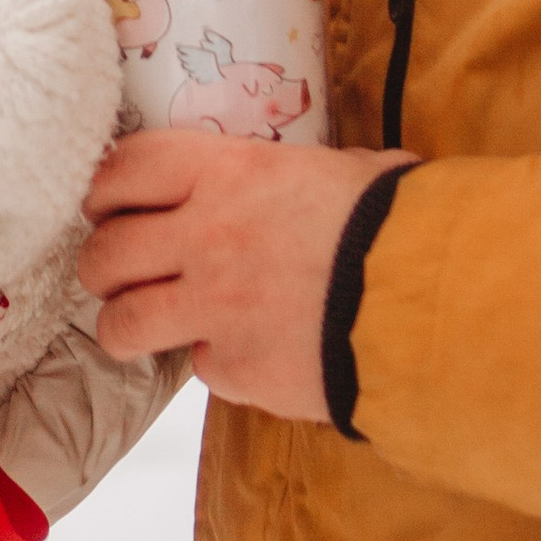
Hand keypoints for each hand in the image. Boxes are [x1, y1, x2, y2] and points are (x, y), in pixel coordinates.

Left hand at [77, 129, 411, 422]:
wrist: (437, 303)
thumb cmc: (398, 223)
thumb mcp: (344, 171)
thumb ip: (296, 175)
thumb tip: (313, 174)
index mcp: (228, 172)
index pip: (122, 170)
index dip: (103, 190)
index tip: (106, 205)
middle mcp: (206, 237)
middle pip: (106, 254)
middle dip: (103, 266)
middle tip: (121, 272)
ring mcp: (215, 309)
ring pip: (122, 324)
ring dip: (127, 326)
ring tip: (146, 326)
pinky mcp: (238, 370)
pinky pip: (200, 368)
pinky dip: (217, 364)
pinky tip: (249, 352)